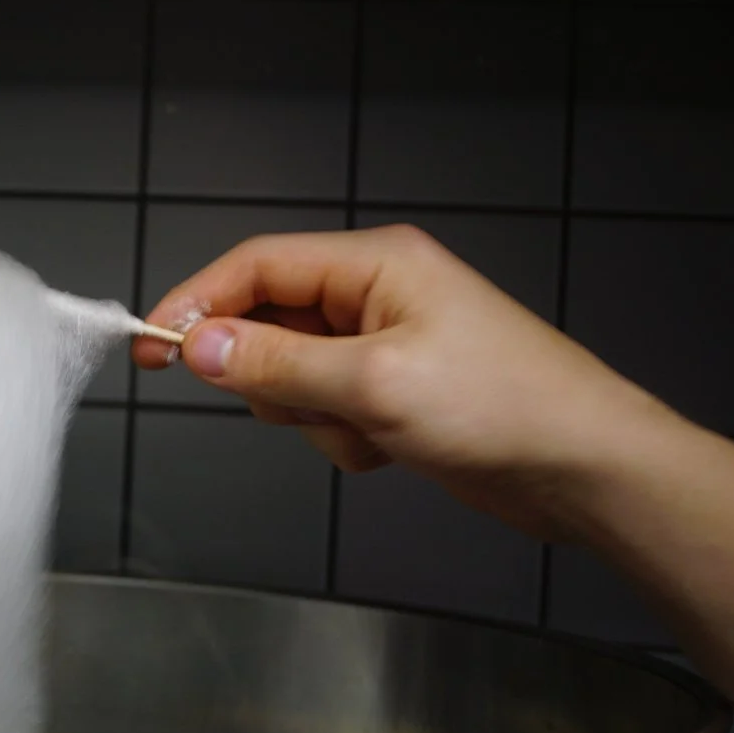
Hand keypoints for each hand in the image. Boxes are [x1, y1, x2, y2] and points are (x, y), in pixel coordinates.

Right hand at [131, 225, 684, 541]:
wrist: (583, 468)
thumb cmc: (501, 406)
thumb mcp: (372, 383)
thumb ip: (276, 365)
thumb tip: (200, 348)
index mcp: (374, 264)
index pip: (256, 266)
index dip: (196, 302)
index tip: (150, 346)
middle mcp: (374, 295)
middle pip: (267, 322)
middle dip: (270, 376)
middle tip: (304, 405)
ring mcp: (383, 345)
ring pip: (291, 376)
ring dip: (312, 415)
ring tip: (369, 428)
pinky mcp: (392, 392)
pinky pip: (326, 410)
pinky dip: (342, 437)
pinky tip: (390, 447)